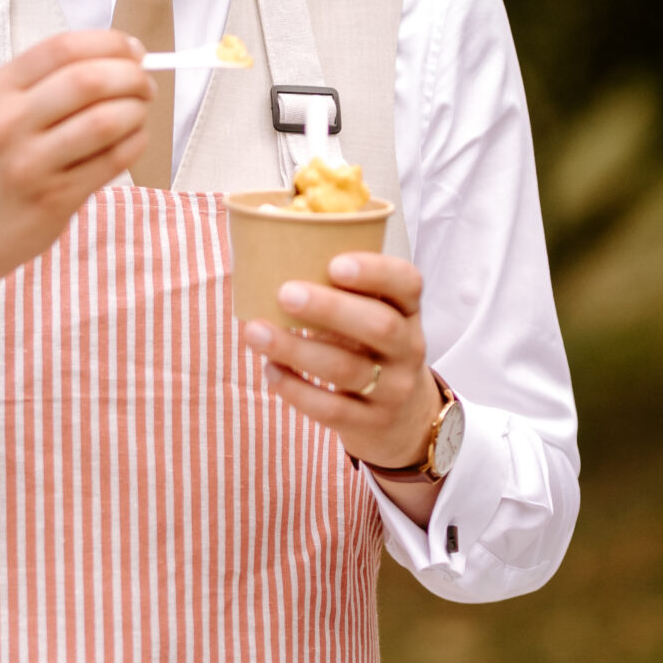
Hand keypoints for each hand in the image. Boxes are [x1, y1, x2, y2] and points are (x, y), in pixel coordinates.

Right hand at [0, 30, 152, 326]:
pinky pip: (112, 161)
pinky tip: (132, 141)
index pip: (63, 48)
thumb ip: (47, 83)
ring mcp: (30, 163)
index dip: (110, 44)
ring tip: (138, 114)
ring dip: (136, 112)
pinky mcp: (54, 198)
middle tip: (145, 85)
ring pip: (106, 121)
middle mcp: (10, 121)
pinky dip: (135, 144)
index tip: (134, 50)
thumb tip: (120, 57)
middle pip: (89, 80)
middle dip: (131, 77)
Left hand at [245, 254, 444, 525]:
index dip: (375, 271)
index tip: (334, 263)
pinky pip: (331, 409)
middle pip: (379, 326)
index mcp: (407, 310)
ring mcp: (393, 390)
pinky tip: (270, 370)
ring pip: (347, 369)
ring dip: (297, 349)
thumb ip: (338, 287)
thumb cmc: (369, 348)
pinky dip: (295, 389)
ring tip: (254, 332)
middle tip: (284, 293)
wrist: (404, 419)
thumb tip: (268, 238)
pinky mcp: (370, 424)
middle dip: (329, 309)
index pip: (407, 283)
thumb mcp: (371, 315)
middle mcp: (408, 348)